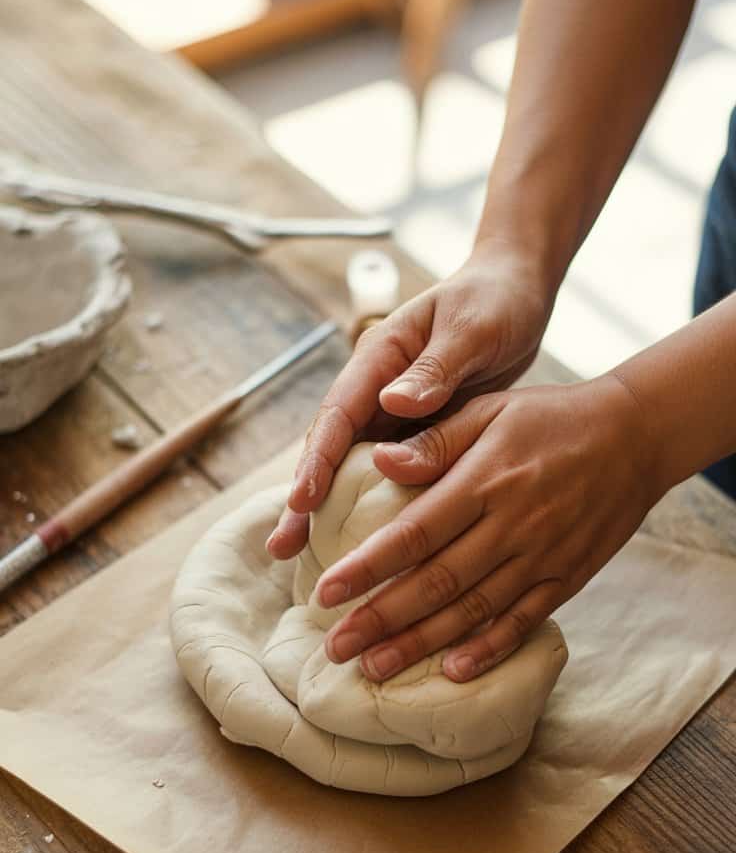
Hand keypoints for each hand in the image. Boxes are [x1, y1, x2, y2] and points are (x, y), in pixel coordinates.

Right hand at [267, 243, 552, 558]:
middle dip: (304, 499)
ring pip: (352, 469)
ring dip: (327, 511)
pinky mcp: (416, 432)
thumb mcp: (471, 329)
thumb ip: (436, 367)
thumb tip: (393, 402)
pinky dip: (371, 508)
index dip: (317, 459)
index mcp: (381, 357)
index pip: (338, 414)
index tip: (302, 500)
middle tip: (282, 547)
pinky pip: (387, 475)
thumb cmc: (494, 302)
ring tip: (300, 558)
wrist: (516, 294)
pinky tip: (363, 547)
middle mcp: (376, 389)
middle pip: (331, 450)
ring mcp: (392, 413)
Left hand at [312, 374, 656, 681]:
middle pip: (435, 582)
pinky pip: (523, 621)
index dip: (367, 567)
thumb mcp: (490, 410)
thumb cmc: (550, 417)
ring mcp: (541, 556)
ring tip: (375, 668)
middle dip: (380, 619)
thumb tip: (379, 462)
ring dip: (420, 644)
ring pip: (472, 611)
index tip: (325, 592)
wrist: (636, 435)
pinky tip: (452, 672)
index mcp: (484, 481)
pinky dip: (488, 649)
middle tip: (336, 647)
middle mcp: (511, 525)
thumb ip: (434, 441)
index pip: (413, 532)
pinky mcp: (566, 577)